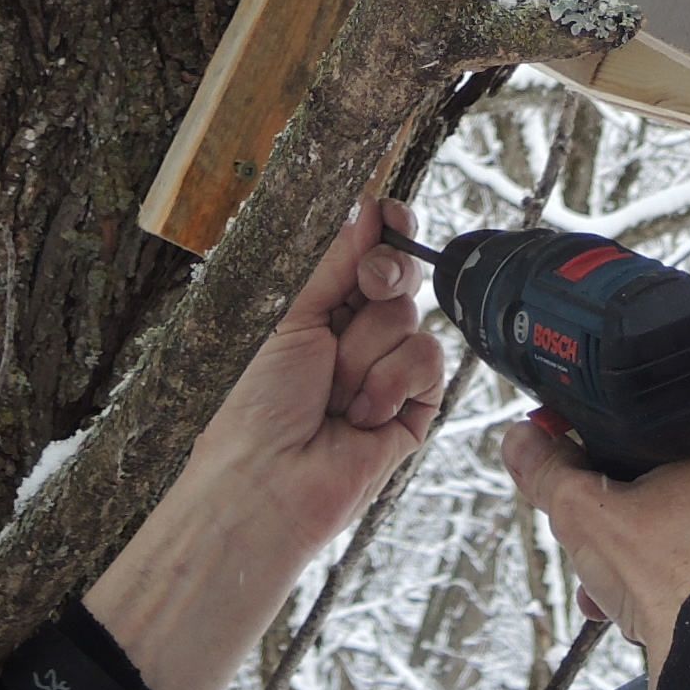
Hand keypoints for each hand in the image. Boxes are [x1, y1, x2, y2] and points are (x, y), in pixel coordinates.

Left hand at [87, 200, 444, 689]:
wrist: (270, 481)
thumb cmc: (260, 406)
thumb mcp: (291, 316)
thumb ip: (336, 261)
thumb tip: (368, 208)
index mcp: (322, 309)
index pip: (370, 253)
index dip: (387, 232)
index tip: (391, 218)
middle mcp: (357, 337)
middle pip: (400, 277)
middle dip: (381, 281)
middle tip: (362, 293)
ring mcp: (388, 372)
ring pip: (412, 320)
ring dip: (369, 354)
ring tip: (335, 393)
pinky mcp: (415, 407)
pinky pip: (429, 362)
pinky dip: (392, 383)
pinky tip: (361, 414)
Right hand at [505, 384, 689, 685]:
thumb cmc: (677, 579)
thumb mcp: (589, 515)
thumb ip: (548, 472)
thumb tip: (519, 442)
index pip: (664, 414)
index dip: (610, 443)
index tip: (582, 468)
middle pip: (682, 469)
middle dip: (627, 512)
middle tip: (596, 541)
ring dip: (649, 550)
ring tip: (610, 593)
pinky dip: (688, 572)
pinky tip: (648, 612)